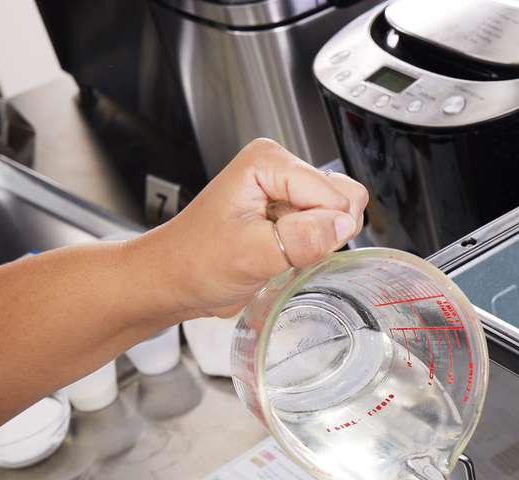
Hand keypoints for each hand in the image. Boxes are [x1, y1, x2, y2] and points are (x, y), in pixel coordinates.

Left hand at [138, 139, 368, 318]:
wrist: (175, 279)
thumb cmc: (197, 261)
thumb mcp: (250, 255)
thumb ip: (301, 239)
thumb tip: (343, 225)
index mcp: (268, 162)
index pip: (332, 195)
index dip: (317, 230)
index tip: (282, 245)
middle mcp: (281, 168)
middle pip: (343, 197)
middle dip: (323, 233)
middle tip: (283, 249)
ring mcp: (287, 190)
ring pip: (341, 214)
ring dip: (318, 242)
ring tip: (279, 250)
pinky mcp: (291, 211)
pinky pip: (328, 227)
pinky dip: (313, 248)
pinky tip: (282, 253)